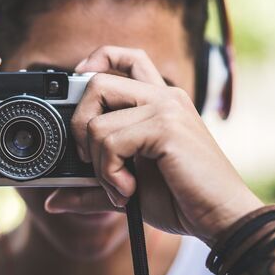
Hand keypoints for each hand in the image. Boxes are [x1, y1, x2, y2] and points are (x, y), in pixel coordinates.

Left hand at [45, 46, 262, 245]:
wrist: (222, 217)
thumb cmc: (182, 198)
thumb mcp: (128, 187)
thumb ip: (92, 186)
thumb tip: (52, 200)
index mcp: (160, 101)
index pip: (128, 57)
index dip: (97, 61)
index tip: (79, 85)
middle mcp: (164, 96)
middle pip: (98, 82)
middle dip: (79, 124)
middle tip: (91, 159)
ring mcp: (166, 109)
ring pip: (98, 122)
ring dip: (98, 165)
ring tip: (120, 187)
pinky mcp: (166, 127)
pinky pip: (111, 142)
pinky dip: (110, 174)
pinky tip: (129, 191)